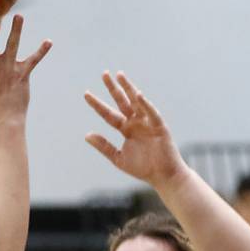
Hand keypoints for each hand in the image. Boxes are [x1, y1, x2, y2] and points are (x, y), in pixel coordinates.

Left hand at [84, 71, 186, 188]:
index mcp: (126, 129)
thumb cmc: (143, 168)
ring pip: (136, 102)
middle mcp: (136, 122)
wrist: (163, 176)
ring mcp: (148, 122)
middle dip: (113, 88)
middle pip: (122, 102)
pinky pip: (152, 113)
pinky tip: (138, 95)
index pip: (109, 114)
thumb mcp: (118, 158)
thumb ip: (104, 146)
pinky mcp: (160, 126)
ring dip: (129, 88)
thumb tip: (87, 135)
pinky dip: (145, 104)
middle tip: (104, 73)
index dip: (98, 105)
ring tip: (120, 75)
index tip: (86, 94)